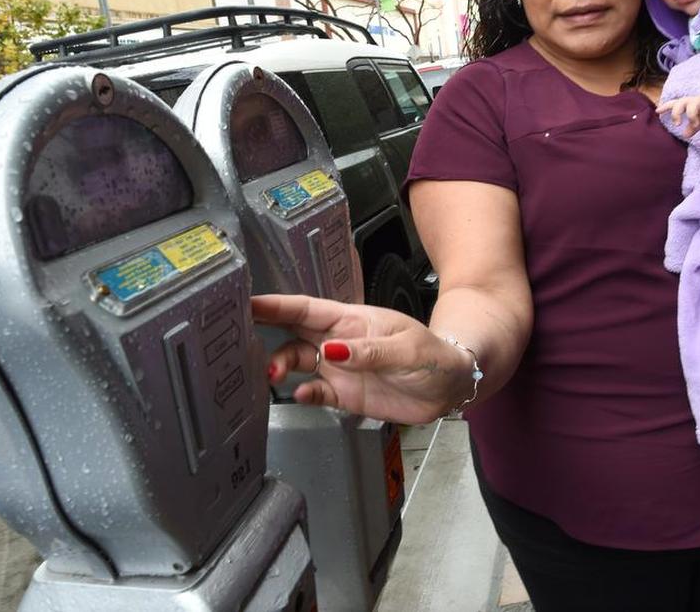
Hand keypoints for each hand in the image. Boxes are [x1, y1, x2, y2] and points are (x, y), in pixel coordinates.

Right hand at [254, 294, 473, 424]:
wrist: (451, 387)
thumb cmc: (434, 355)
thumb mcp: (407, 349)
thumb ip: (370, 352)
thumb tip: (334, 350)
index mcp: (352, 321)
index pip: (307, 309)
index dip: (276, 306)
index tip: (248, 304)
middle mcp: (340, 342)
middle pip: (293, 334)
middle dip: (267, 337)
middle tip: (251, 350)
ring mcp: (340, 368)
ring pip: (298, 363)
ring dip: (282, 368)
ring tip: (274, 376)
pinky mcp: (345, 394)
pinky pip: (316, 393)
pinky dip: (304, 394)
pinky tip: (301, 396)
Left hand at [656, 92, 699, 137]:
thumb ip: (693, 127)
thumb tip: (685, 134)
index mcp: (690, 104)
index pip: (675, 103)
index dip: (666, 106)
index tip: (657, 111)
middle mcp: (695, 101)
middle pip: (681, 102)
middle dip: (676, 112)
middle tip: (677, 123)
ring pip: (693, 104)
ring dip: (691, 116)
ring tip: (696, 124)